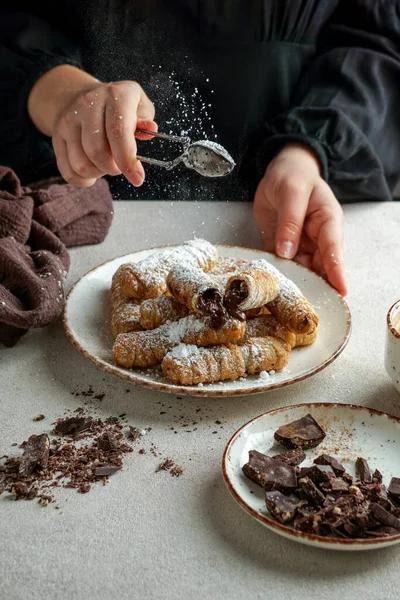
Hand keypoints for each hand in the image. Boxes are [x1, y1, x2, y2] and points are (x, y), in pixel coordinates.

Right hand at [28, 66, 155, 186]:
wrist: (79, 96)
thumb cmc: (117, 107)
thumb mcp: (138, 104)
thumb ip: (145, 119)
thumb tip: (150, 130)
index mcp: (115, 95)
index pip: (118, 132)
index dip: (128, 161)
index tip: (137, 178)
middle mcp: (88, 104)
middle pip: (97, 151)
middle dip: (113, 168)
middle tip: (119, 165)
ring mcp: (68, 120)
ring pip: (81, 164)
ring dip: (98, 174)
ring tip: (105, 164)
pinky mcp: (57, 136)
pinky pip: (68, 171)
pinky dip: (83, 180)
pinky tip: (92, 172)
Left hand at [253, 143, 346, 295]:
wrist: (279, 170)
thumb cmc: (293, 175)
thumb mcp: (292, 192)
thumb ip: (290, 222)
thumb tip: (287, 252)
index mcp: (327, 221)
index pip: (334, 250)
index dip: (337, 271)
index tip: (340, 291)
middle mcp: (317, 237)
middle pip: (321, 266)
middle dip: (318, 285)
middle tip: (312, 305)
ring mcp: (301, 245)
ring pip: (302, 270)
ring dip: (297, 283)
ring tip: (292, 301)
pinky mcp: (283, 248)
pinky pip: (283, 266)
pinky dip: (280, 276)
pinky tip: (275, 288)